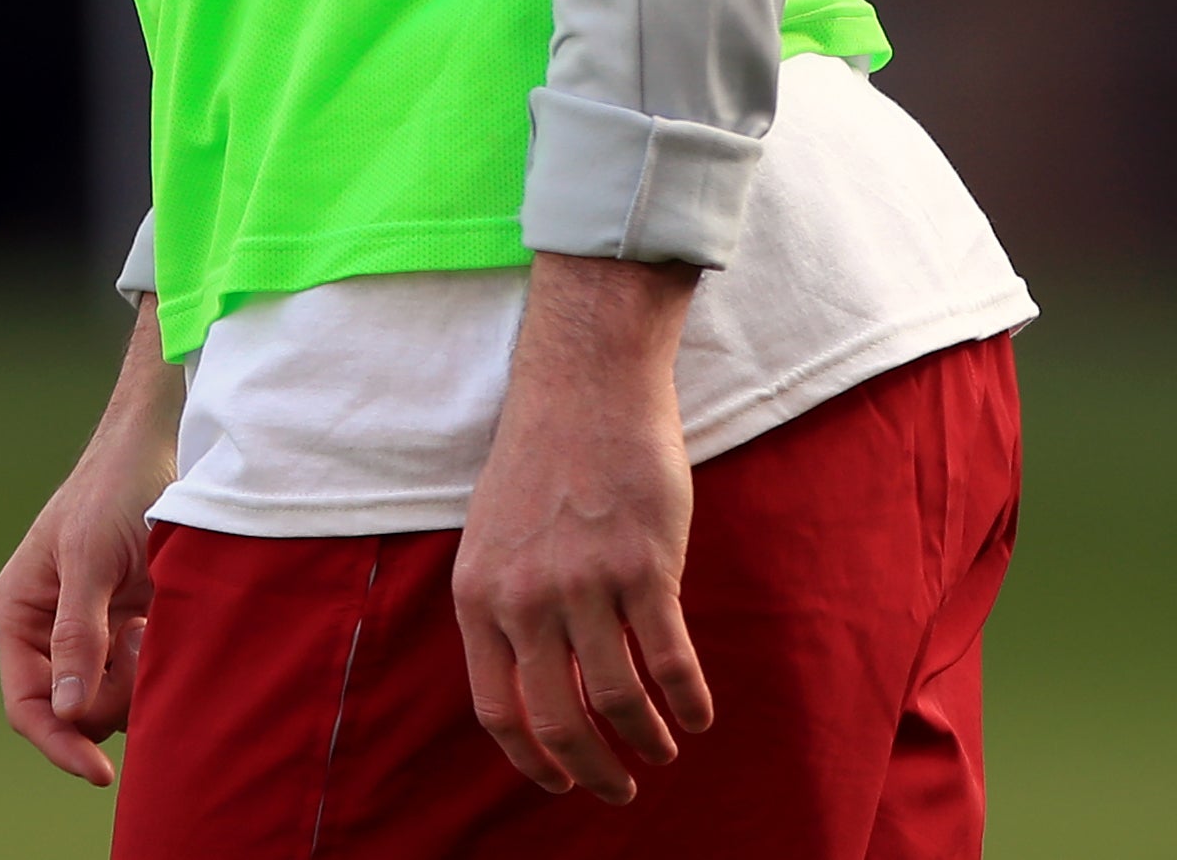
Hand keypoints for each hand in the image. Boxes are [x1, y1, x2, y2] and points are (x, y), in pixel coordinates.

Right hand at [0, 295, 176, 784]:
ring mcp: (94, 632)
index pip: (28, 705)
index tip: (100, 771)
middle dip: (111, 692)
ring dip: (139, 675)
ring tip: (152, 620)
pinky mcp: (131, 628)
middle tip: (139, 641)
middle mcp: (51, 630)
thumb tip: (69, 710)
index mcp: (21, 613)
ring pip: (114, 700)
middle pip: (75, 710)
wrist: (160, 446)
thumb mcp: (89, 557)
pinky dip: (157, 661)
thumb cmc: (114, 488)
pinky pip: (143, 676)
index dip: (59, 743)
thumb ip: (78, 633)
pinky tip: (162, 617)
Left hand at [451, 252, 712, 804]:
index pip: (497, 708)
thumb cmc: (541, 463)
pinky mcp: (644, 565)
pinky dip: (688, 700)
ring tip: (663, 747)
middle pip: (559, 718)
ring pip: (618, 697)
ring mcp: (585, 582)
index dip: (533, 759)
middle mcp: (525, 597)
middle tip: (621, 789)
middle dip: (594, 770)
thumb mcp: (492, 540)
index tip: (561, 782)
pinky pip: (670, 659)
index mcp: (478, 595)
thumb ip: (505, 609)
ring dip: (647, 737)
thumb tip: (534, 688)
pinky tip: (698, 716)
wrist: (584, 386)